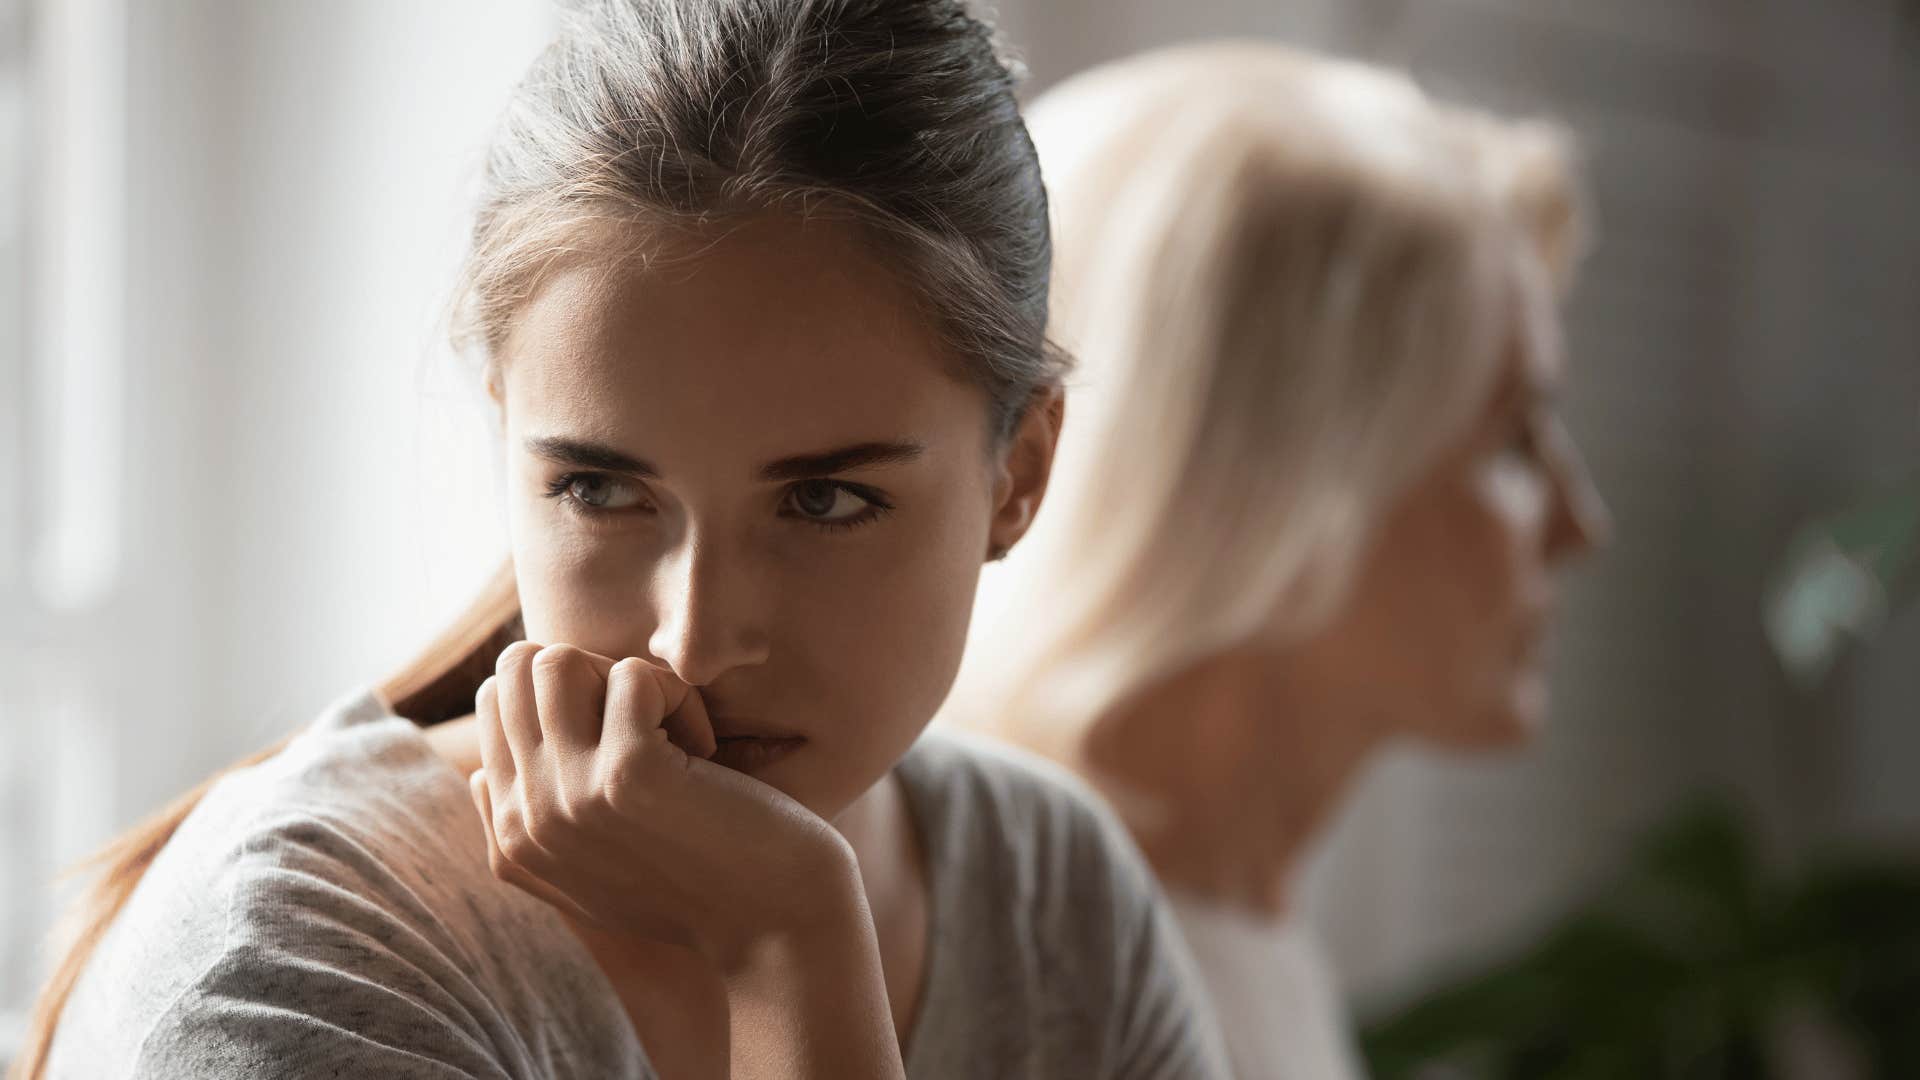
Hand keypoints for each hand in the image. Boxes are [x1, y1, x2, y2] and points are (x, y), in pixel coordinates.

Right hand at [467, 641, 860, 967]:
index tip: (624, 742)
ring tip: (671, 732)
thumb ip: (524, 832)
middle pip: (517, 669)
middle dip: (591, 675)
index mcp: (510, 834)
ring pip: (557, 660)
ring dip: (627, 680)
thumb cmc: (697, 893)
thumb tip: (475, 774)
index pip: (494, 702)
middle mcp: (525, 817)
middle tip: (648, 726)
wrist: (774, 932)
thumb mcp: (586, 878)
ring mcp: (571, 794)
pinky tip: (705, 753)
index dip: (570, 694)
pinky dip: (682, 698)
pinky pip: (634, 676)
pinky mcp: (627, 774)